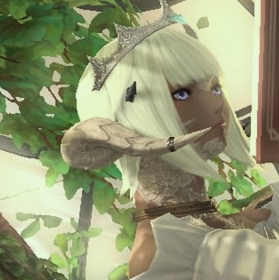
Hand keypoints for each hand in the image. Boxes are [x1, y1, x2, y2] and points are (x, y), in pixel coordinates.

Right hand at [62, 117, 209, 170]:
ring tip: (198, 133)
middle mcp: (135, 146)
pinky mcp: (132, 140)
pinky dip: (169, 138)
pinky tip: (182, 136)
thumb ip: (97, 135)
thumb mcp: (86, 135)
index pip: (155, 147)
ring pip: (161, 144)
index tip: (190, 139)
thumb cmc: (80, 139)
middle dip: (183, 141)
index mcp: (128, 146)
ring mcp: (135, 144)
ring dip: (179, 140)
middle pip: (164, 146)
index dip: (173, 143)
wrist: (76, 145)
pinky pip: (154, 140)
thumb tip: (115, 138)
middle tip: (203, 132)